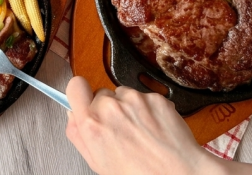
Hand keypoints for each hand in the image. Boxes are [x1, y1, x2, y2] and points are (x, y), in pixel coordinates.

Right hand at [64, 76, 217, 174]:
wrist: (178, 173)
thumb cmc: (138, 173)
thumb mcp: (98, 162)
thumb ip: (79, 135)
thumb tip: (72, 115)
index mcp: (92, 124)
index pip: (75, 86)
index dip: (80, 93)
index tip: (86, 100)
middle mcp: (111, 107)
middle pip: (101, 93)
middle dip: (108, 107)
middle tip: (120, 129)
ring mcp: (135, 99)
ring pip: (124, 94)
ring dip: (129, 107)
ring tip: (140, 132)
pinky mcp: (155, 97)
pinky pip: (145, 97)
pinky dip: (148, 109)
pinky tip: (154, 129)